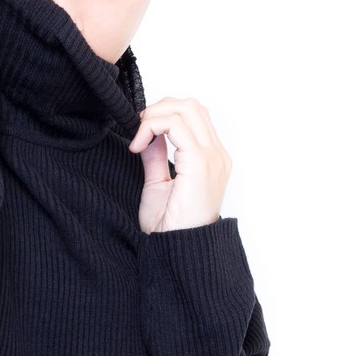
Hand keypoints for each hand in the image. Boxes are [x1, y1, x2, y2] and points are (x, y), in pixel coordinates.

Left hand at [127, 97, 231, 232]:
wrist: (178, 250)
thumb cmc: (171, 227)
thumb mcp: (159, 184)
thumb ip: (157, 157)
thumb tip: (149, 135)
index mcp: (212, 160)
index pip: (193, 116)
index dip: (163, 115)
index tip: (140, 134)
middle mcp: (217, 155)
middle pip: (192, 105)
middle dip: (159, 108)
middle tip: (138, 129)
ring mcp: (211, 157)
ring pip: (186, 108)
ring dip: (155, 115)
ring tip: (138, 138)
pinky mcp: (199, 162)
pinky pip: (176, 125)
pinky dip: (153, 126)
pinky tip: (139, 145)